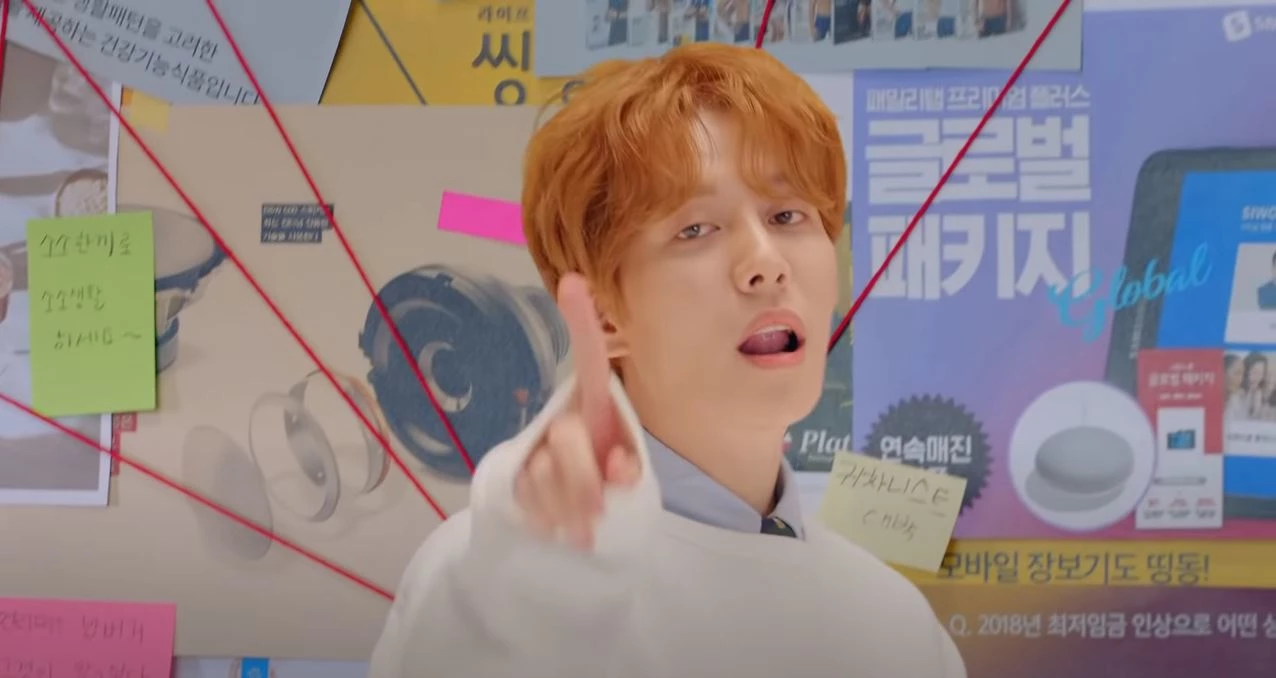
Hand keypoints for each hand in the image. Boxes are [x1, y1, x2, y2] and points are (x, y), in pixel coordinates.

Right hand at [514, 273, 641, 549]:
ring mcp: (533, 445)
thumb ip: (627, 467)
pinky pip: (527, 497)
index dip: (580, 322)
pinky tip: (561, 527)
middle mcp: (561, 416)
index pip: (588, 359)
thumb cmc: (612, 479)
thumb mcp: (626, 471)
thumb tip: (619, 470)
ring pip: (543, 473)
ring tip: (587, 524)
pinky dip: (551, 521)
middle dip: (584, 478)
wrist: (582, 517)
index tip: (574, 281)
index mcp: (594, 404)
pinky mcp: (514, 476)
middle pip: (565, 436)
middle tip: (600, 509)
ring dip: (571, 509)